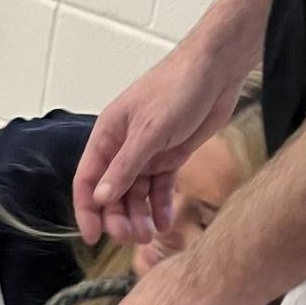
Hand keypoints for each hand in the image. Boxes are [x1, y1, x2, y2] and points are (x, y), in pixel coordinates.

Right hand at [74, 50, 246, 245]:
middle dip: (119, 218)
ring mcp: (146, 155)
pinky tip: (166, 223)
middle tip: (132, 236)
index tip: (94, 237)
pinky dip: (161, 207)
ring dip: (140, 218)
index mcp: (107, 137)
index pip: (87, 181)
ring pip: (135, 196)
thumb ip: (124, 167)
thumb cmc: (179, 86)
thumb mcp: (149, 130)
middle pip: (112, 195)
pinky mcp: (169, 158)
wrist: (218, 68)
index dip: (87, 211)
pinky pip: (160, 190)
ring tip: (151, 234)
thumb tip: (100, 199)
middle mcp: (122, 149)